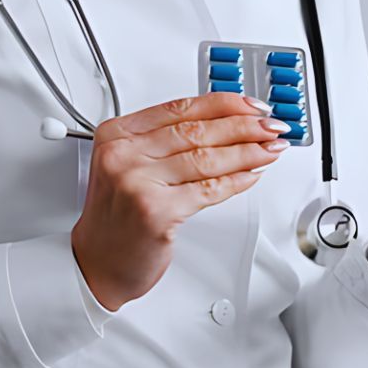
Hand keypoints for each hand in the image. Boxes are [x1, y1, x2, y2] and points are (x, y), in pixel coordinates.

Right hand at [72, 93, 290, 310]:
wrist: (97, 263)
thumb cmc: (116, 217)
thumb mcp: (127, 166)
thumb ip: (163, 142)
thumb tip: (224, 124)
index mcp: (116, 135)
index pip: (180, 108)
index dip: (223, 104)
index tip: (251, 106)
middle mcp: (123, 154)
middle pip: (197, 130)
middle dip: (243, 125)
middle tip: (270, 126)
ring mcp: (138, 183)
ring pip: (207, 158)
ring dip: (248, 152)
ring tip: (270, 148)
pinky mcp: (157, 212)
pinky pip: (209, 190)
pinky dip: (237, 181)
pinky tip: (252, 175)